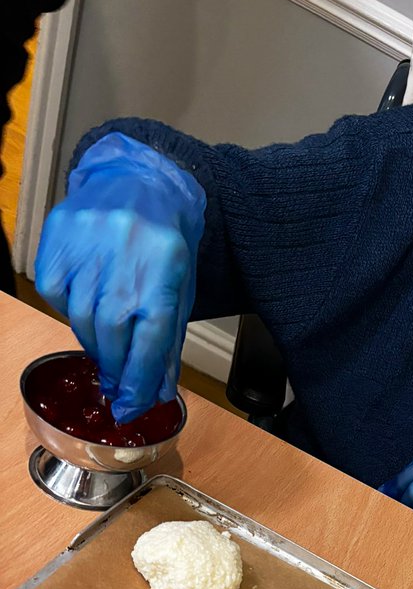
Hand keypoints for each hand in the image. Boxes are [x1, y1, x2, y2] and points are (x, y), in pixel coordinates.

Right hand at [35, 132, 205, 421]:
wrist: (140, 182)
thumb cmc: (164, 244)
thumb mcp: (179, 292)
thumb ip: (168, 343)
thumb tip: (157, 391)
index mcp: (164, 274)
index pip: (150, 343)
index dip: (139, 381)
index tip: (131, 406)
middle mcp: (125, 259)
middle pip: (112, 335)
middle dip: (115, 366)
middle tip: (116, 382)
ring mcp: (88, 245)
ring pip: (81, 319)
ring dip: (93, 343)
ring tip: (105, 346)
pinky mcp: (59, 237)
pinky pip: (56, 294)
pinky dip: (69, 311)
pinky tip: (85, 307)